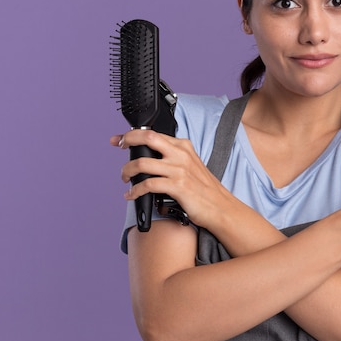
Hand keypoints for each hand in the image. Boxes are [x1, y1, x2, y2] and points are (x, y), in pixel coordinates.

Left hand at [110, 130, 234, 229]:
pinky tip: (131, 195)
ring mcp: (179, 170)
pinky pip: (147, 185)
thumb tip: (148, 159)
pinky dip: (134, 191)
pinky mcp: (178, 187)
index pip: (153, 133)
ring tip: (125, 178)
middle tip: (119, 147)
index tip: (120, 138)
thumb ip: (173, 157)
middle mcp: (181, 154)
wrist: (221, 207)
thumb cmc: (205, 190)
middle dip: (128, 140)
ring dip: (127, 171)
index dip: (132, 134)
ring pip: (142, 164)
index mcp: (184, 146)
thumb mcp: (191, 165)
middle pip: (147, 138)